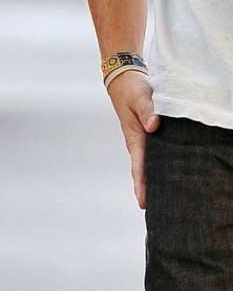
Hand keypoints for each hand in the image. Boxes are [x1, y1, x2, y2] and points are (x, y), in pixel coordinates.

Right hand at [108, 70, 158, 209]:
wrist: (124, 80)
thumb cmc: (132, 89)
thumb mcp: (140, 97)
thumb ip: (148, 111)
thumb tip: (154, 126)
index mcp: (135, 138)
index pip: (139, 167)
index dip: (142, 185)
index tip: (144, 203)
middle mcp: (138, 143)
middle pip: (144, 172)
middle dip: (148, 190)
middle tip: (157, 210)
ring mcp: (142, 140)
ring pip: (149, 165)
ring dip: (153, 180)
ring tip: (163, 198)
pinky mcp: (148, 135)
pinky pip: (154, 155)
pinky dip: (158, 166)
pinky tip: (167, 173)